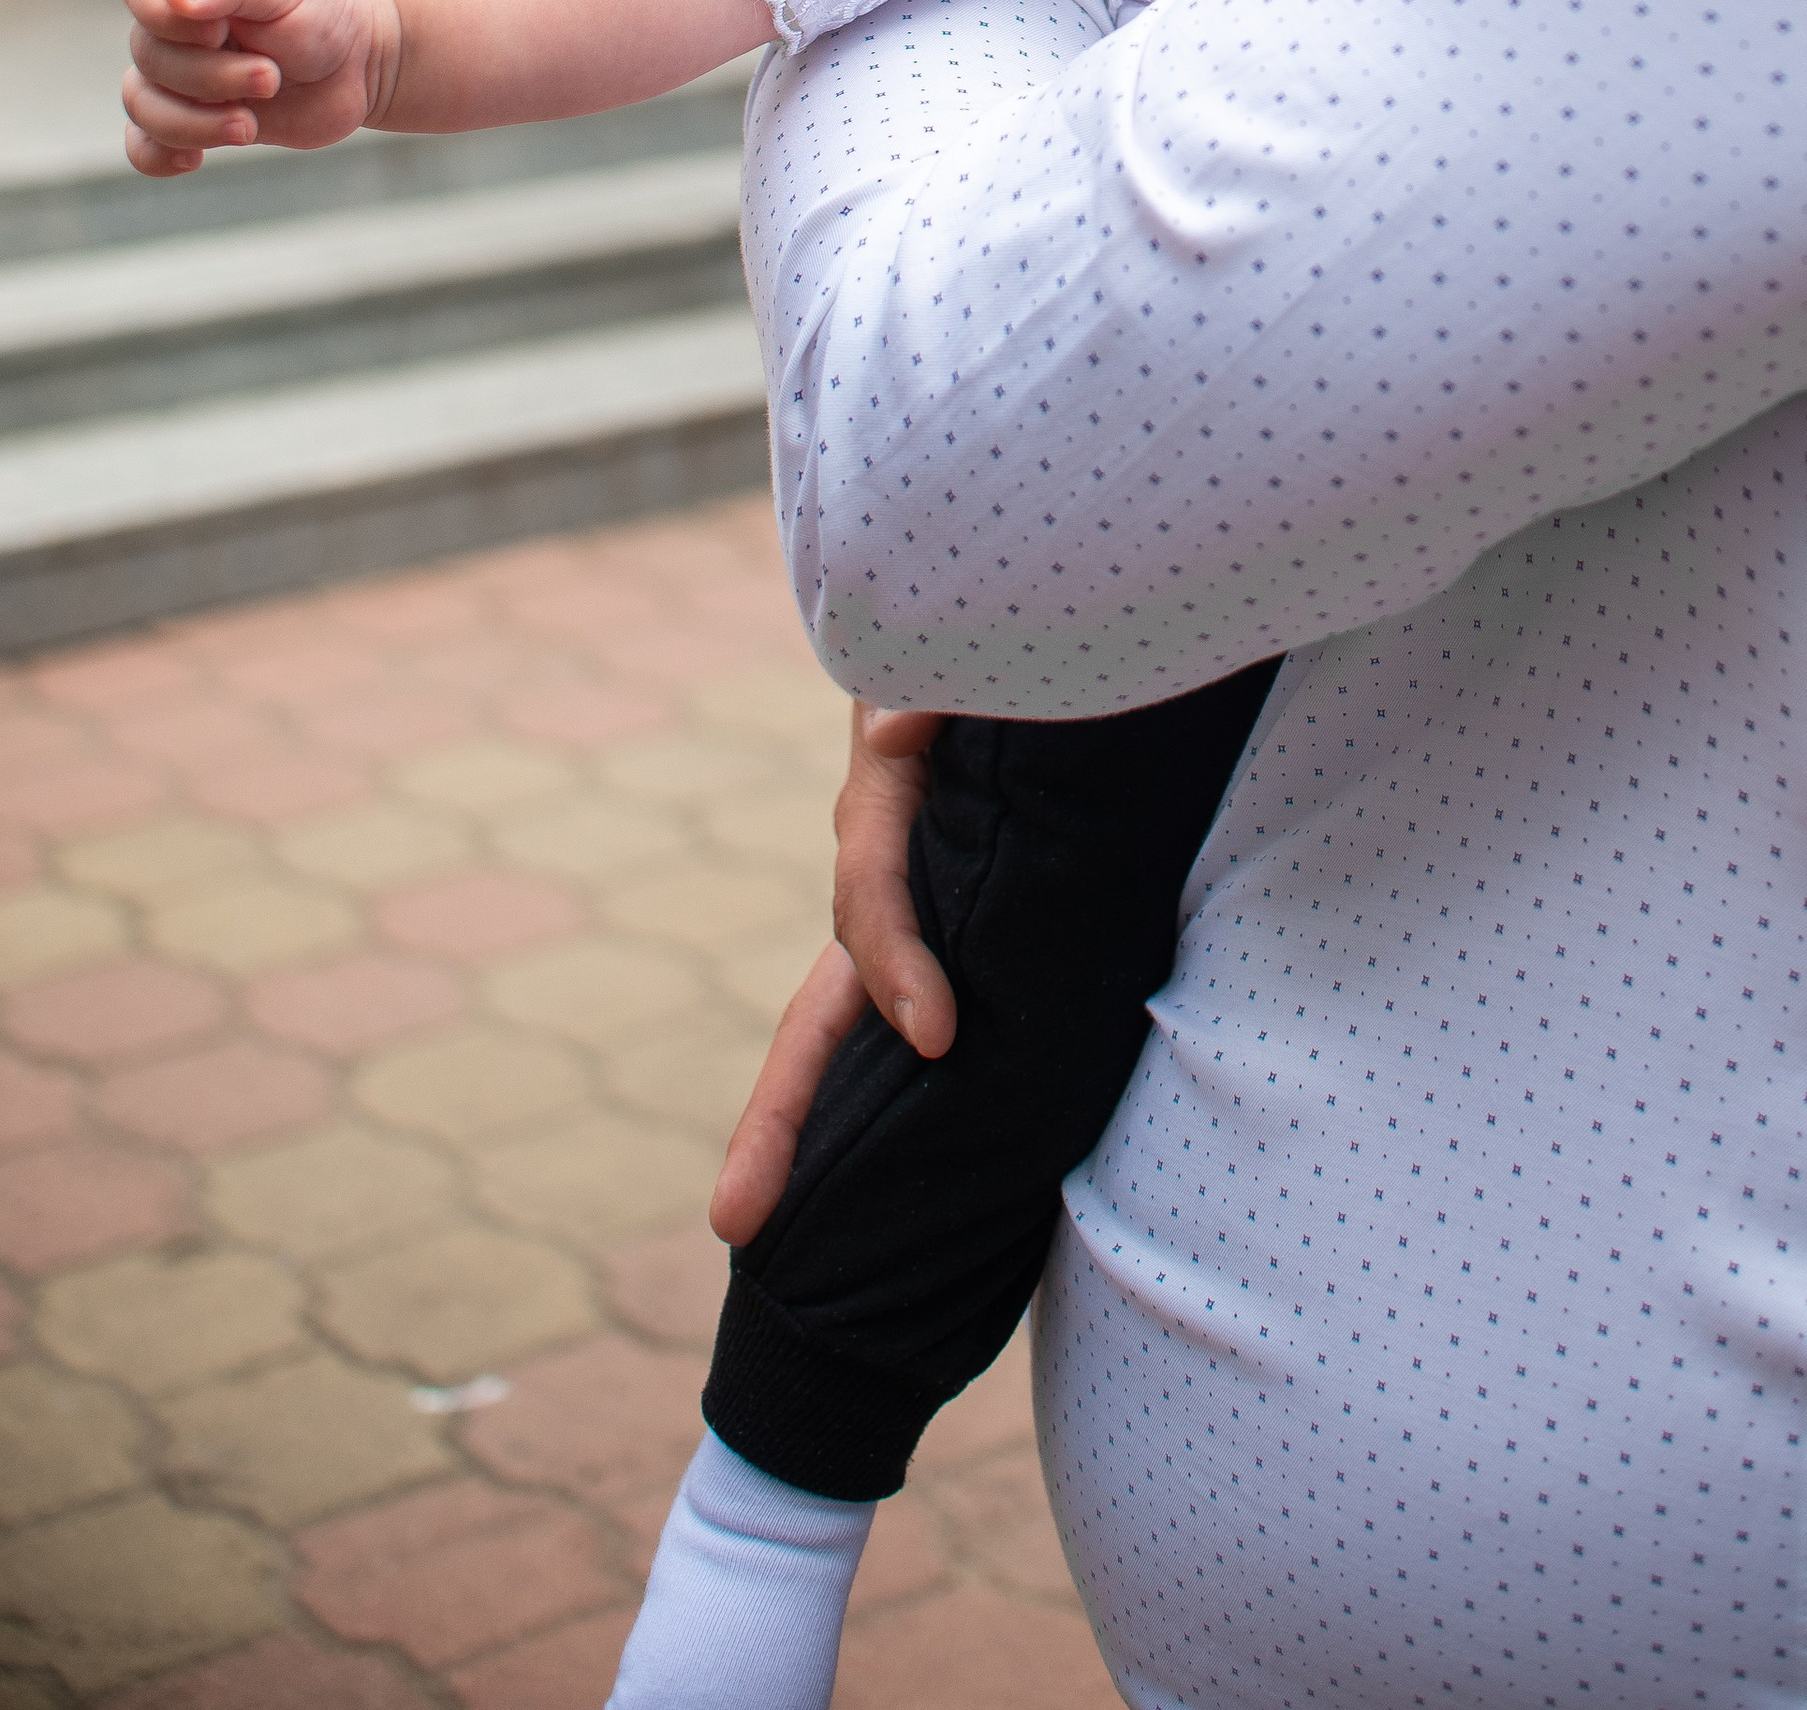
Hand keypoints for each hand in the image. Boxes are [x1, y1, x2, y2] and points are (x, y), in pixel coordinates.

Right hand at [121, 0, 401, 178]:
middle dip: (211, 75)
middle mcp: (173, 22)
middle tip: (270, 76)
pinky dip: (159, 156)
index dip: (169, 17)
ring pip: (143, 105)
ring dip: (195, 122)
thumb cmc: (328, 1)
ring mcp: (181, 73)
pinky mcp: (194, 118)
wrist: (365, 53)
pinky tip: (194, 160)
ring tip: (249, 125)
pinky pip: (146, 145)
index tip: (222, 28)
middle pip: (149, 55)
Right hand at [707, 701, 954, 1245]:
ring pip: (850, 1027)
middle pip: (814, 1015)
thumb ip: (931, 691)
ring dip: (815, 1120)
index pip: (867, 906)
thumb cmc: (985, 656)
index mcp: (885, 817)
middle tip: (734, 1222)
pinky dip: (895, 1090)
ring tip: (772, 1227)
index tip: (939, 1034)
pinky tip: (905, 1175)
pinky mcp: (960, 935)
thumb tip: (902, 737)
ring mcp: (912, 917)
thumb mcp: (952, 662)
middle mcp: (878, 883)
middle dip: (775, 1120)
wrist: (1004, 647)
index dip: (893, 966)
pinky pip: (906, 1027)